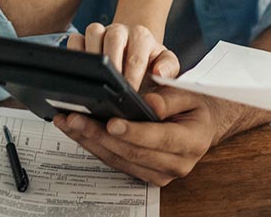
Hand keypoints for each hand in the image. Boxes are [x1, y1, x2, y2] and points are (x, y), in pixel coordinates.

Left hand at [51, 87, 241, 185]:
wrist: (202, 126)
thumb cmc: (194, 108)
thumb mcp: (189, 94)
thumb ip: (170, 98)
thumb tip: (149, 104)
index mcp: (192, 141)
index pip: (159, 138)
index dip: (134, 131)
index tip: (111, 122)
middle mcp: (177, 164)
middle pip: (133, 152)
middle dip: (100, 135)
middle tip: (76, 118)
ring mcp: (161, 174)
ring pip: (120, 160)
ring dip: (90, 141)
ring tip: (69, 123)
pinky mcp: (146, 176)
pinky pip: (116, 163)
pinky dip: (95, 147)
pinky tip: (78, 132)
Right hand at [68, 23, 178, 88]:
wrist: (136, 50)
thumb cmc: (150, 61)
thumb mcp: (167, 64)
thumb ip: (169, 69)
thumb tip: (159, 73)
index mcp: (141, 36)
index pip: (137, 56)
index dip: (132, 76)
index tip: (130, 93)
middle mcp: (120, 30)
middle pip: (113, 39)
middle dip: (112, 65)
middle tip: (112, 87)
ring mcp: (101, 32)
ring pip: (92, 33)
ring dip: (93, 57)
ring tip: (94, 80)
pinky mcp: (84, 38)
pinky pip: (75, 40)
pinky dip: (75, 53)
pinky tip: (79, 72)